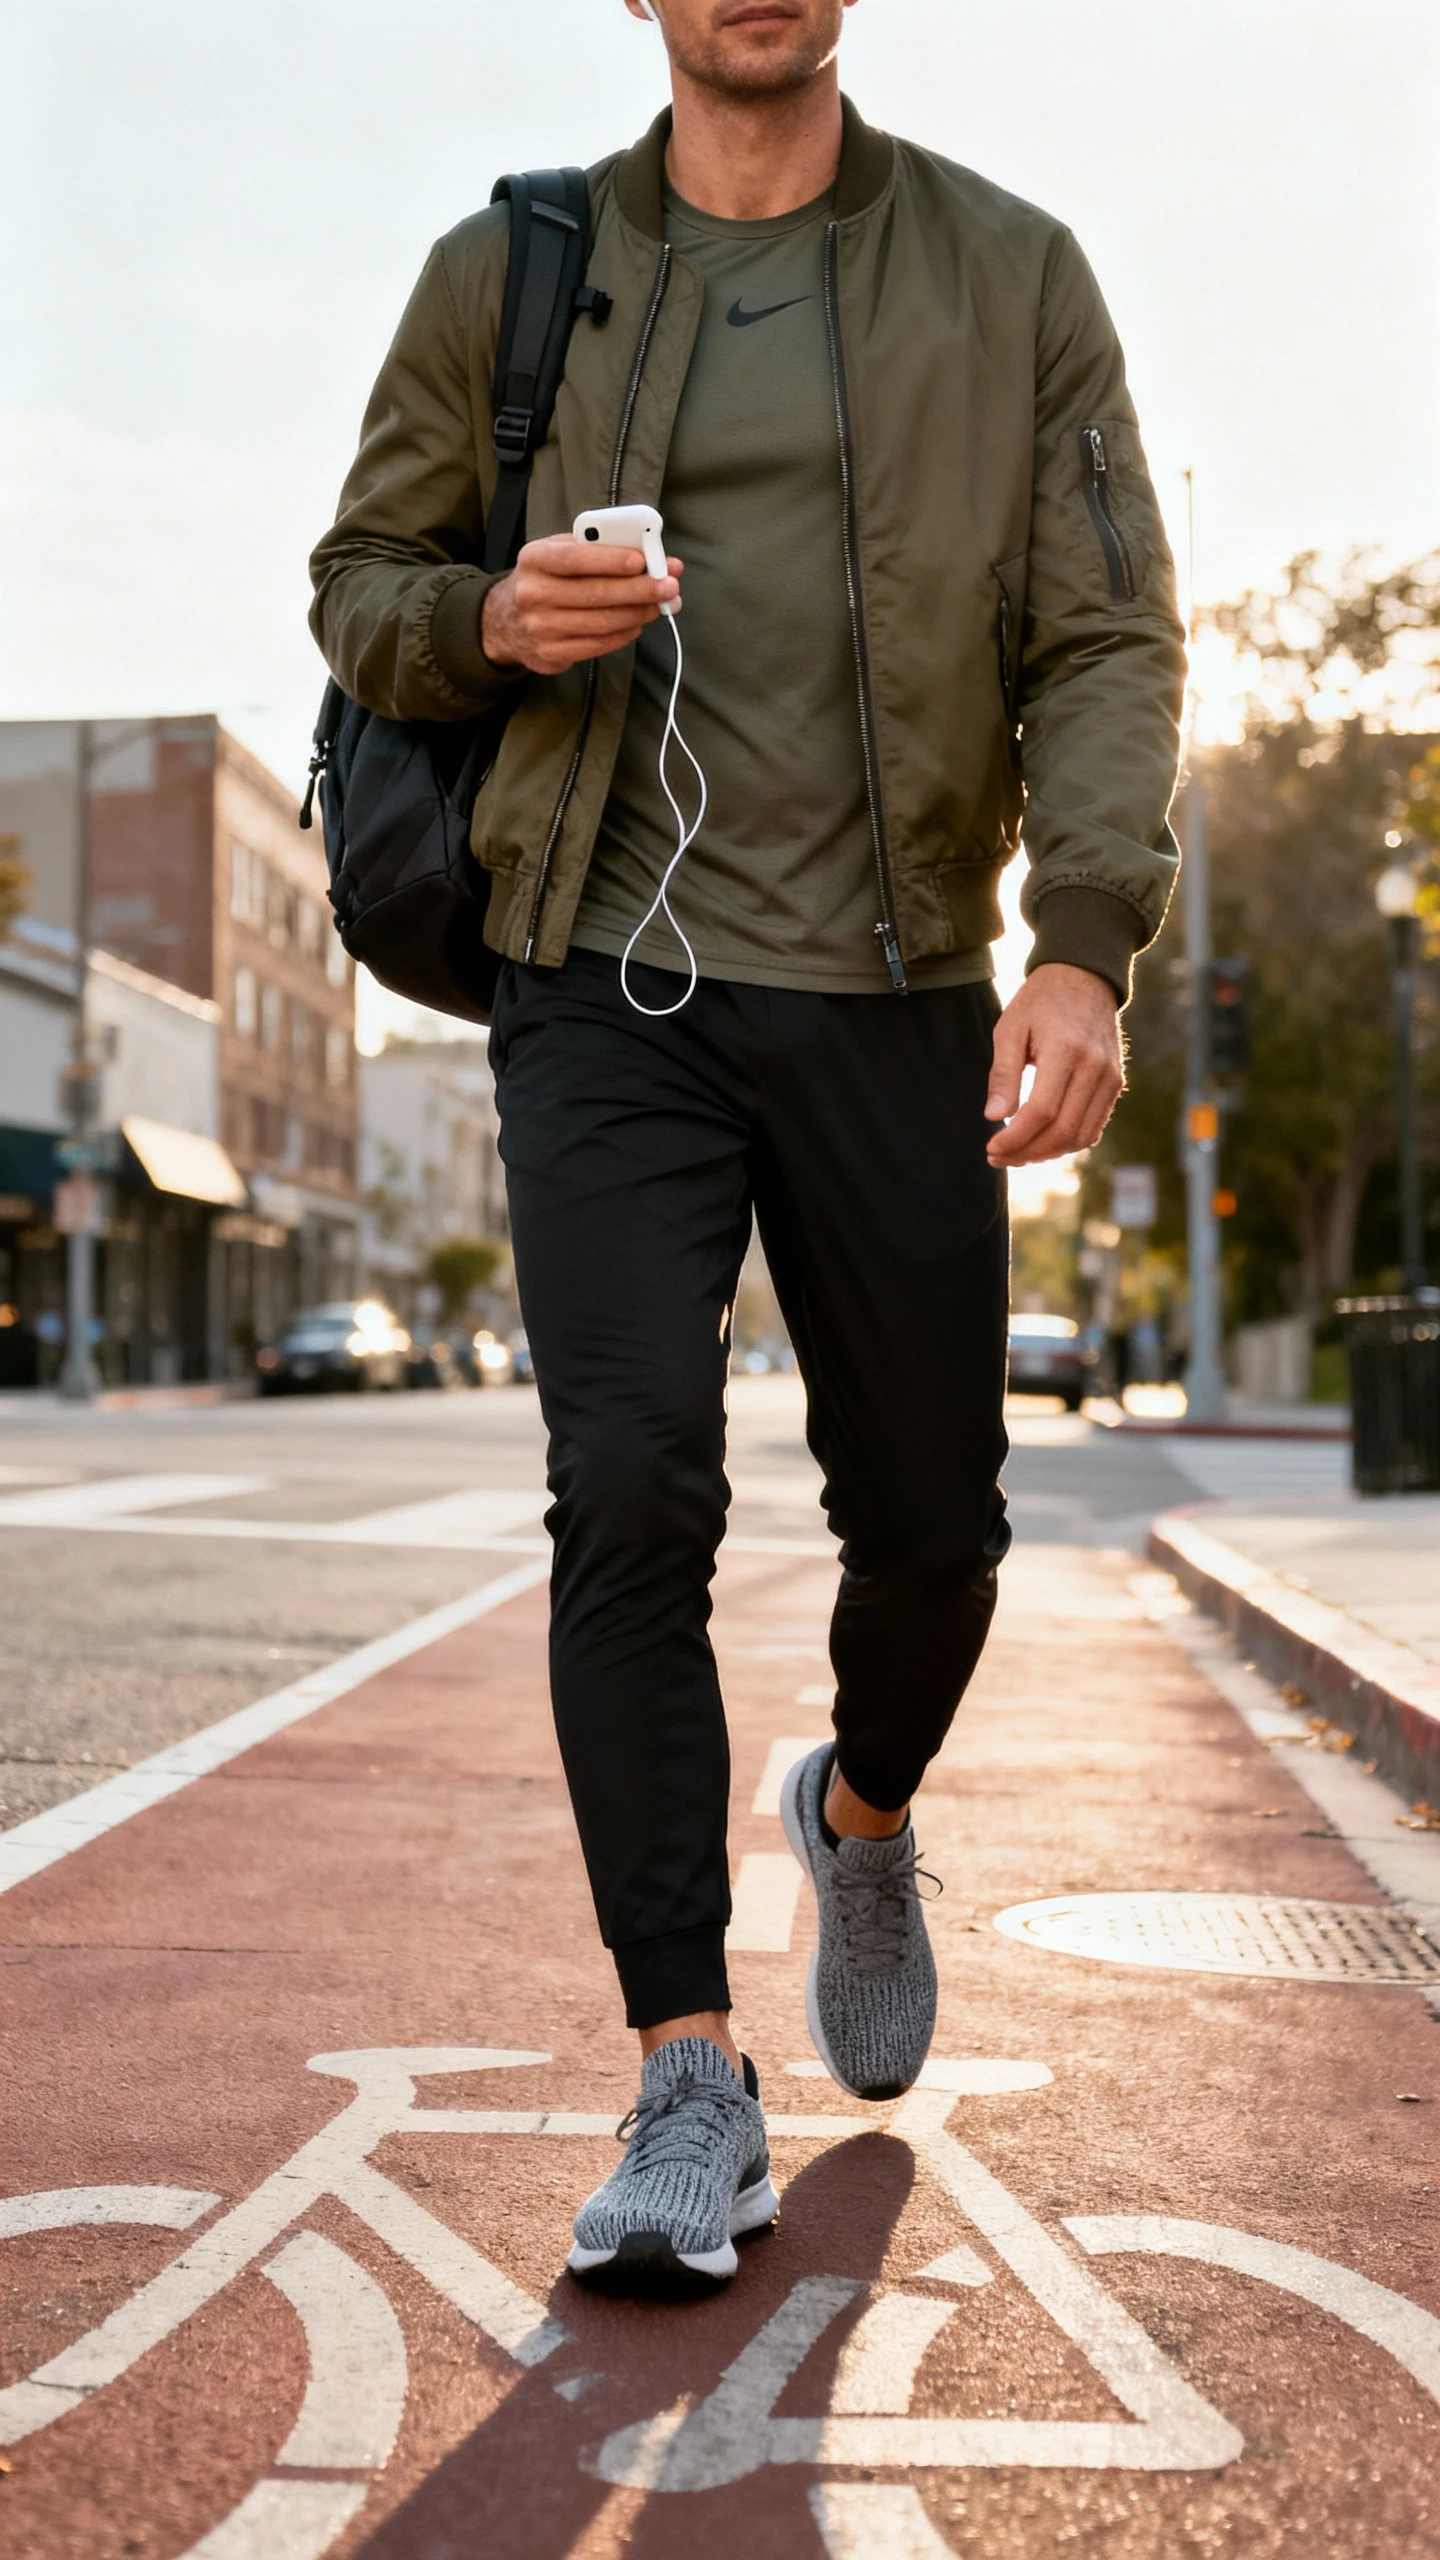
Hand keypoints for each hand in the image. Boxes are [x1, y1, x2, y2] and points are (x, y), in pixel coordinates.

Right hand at [481, 534, 682, 674]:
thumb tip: (651, 554)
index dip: (611, 561)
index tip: (643, 561)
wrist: (505, 621)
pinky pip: (597, 645)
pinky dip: (623, 634)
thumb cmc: (545, 578)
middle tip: (669, 586)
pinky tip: (637, 624)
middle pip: (595, 593)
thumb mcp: (557, 553)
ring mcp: (541, 628)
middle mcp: (533, 594)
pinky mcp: (550, 654)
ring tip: (659, 605)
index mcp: (535, 559)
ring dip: (637, 614)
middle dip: (639, 589)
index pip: (576, 559)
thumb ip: (597, 550)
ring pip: (601, 622)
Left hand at [985, 963, 1123, 1167]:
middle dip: (1027, 1152)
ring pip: (1081, 1136)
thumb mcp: (1010, 1029)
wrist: (1084, 977)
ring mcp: (1110, 1077)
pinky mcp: (1116, 1083)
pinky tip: (1041, 1142)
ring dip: (1047, 1153)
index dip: (1015, 1137)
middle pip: (1062, 1130)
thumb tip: (994, 1117)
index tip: (990, 1147)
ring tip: (1017, 1154)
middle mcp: (1095, 1067)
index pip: (1042, 1111)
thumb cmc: (1040, 1002)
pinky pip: (1093, 1126)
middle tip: (998, 1156)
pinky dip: (1067, 1142)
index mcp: (1066, 1050)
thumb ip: (1003, 1074)